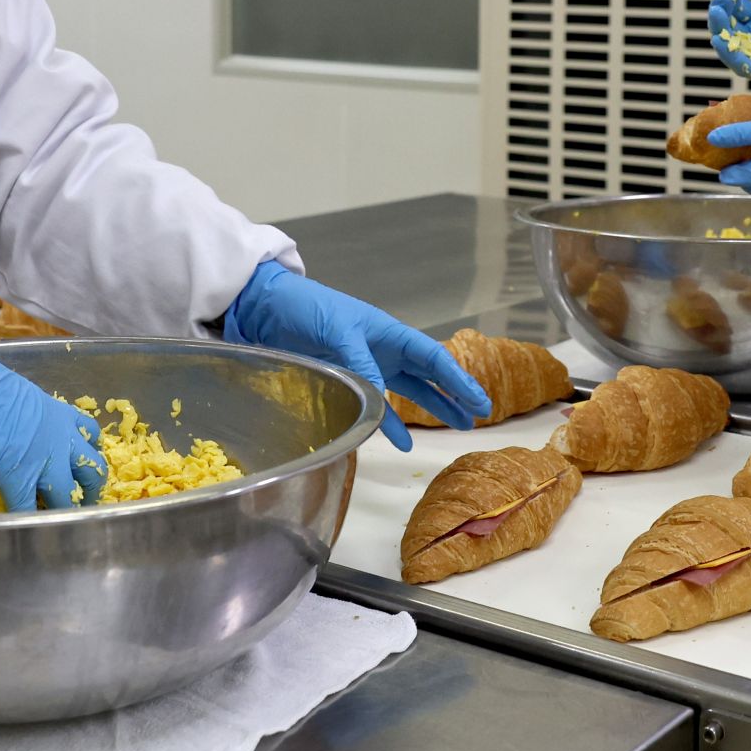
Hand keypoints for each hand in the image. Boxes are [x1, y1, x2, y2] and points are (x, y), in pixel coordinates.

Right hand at [0, 324, 107, 510]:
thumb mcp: (12, 394)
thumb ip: (23, 414)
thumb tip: (15, 425)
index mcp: (56, 412)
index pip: (88, 434)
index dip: (88, 451)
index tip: (82, 465)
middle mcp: (58, 436)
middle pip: (92, 468)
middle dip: (89, 488)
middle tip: (81, 502)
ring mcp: (41, 459)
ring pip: (69, 494)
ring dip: (65, 510)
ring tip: (60, 523)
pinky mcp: (16, 478)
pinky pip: (28, 509)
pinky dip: (26, 522)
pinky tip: (21, 528)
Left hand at [224, 263, 491, 450]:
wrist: (268, 308)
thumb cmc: (307, 308)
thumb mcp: (337, 331)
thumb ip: (361, 362)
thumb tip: (383, 395)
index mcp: (389, 333)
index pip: (433, 358)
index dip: (459, 380)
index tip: (481, 400)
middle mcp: (384, 350)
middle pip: (429, 375)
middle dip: (455, 394)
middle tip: (480, 416)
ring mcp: (368, 366)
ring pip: (410, 391)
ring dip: (432, 409)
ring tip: (458, 426)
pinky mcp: (347, 381)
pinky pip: (376, 406)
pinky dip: (390, 424)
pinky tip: (403, 442)